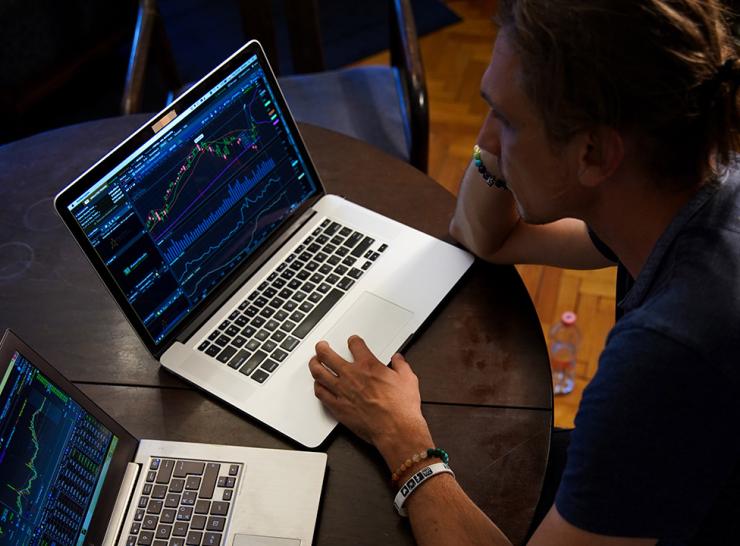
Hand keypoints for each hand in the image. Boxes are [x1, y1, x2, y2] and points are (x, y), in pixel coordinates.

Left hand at [308, 335, 432, 465]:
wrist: (396, 430)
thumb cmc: (401, 408)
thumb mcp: (408, 379)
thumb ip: (401, 365)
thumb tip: (398, 359)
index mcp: (368, 366)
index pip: (355, 345)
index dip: (353, 340)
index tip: (353, 341)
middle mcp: (351, 376)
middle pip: (328, 355)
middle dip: (322, 348)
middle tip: (321, 346)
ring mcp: (342, 391)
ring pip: (319, 373)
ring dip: (314, 364)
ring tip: (314, 362)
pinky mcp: (338, 408)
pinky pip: (321, 394)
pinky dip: (317, 387)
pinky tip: (318, 385)